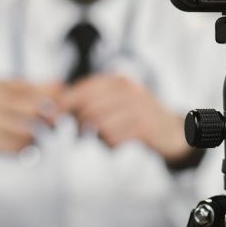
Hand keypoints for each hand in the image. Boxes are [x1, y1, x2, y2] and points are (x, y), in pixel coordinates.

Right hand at [0, 79, 61, 173]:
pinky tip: (25, 152)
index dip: (57, 103)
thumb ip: (32, 90)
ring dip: (38, 140)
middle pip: (36, 110)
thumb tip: (61, 84)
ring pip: (28, 131)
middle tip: (55, 128)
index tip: (62, 113)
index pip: (40, 91)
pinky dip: (25, 151)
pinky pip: (15, 147)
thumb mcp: (3, 98)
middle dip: (51, 121)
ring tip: (39, 143)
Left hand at [59, 74, 192, 165]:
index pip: (84, 88)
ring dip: (97, 136)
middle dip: (79, 123)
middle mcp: (128, 90)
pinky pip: (114, 137)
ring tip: (104, 139)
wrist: (174, 131)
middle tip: (81, 133)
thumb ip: (92, 101)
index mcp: (119, 81)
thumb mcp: (118, 102)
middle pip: (89, 106)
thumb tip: (57, 107)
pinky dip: (110, 145)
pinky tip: (116, 144)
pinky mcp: (145, 127)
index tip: (52, 114)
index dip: (65, 101)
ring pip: (100, 124)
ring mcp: (138, 108)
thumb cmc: (138, 117)